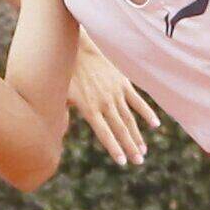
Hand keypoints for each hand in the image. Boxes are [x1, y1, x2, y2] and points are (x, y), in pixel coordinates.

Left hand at [69, 43, 155, 165]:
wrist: (78, 48)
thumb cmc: (66, 72)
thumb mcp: (60, 95)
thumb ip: (62, 113)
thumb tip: (54, 130)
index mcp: (89, 109)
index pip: (105, 134)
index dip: (114, 148)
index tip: (122, 162)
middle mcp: (105, 104)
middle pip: (120, 130)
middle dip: (130, 148)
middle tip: (138, 162)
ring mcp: (116, 94)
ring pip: (130, 119)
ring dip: (137, 136)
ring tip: (144, 151)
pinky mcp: (123, 83)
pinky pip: (138, 101)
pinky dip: (147, 113)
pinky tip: (155, 124)